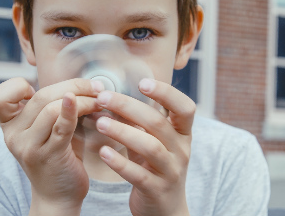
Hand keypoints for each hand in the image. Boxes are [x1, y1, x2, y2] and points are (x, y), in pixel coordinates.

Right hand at [0, 77, 104, 214]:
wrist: (59, 196)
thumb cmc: (57, 157)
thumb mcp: (45, 130)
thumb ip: (50, 107)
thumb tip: (78, 82)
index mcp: (9, 125)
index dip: (18, 86)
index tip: (48, 92)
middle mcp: (13, 135)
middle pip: (39, 96)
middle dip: (72, 86)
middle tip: (96, 88)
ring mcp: (28, 146)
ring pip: (50, 107)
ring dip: (82, 99)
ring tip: (99, 102)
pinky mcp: (48, 155)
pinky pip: (61, 126)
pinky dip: (73, 110)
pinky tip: (88, 103)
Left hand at [94, 78, 194, 215]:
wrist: (165, 210)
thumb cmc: (155, 166)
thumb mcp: (154, 141)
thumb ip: (139, 121)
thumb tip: (111, 96)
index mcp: (183, 134)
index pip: (185, 108)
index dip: (167, 93)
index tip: (142, 82)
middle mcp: (181, 150)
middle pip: (158, 123)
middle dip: (128, 107)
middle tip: (103, 98)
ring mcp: (171, 171)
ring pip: (150, 147)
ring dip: (123, 132)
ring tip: (100, 122)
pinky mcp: (157, 190)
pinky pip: (139, 175)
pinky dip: (120, 163)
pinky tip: (103, 153)